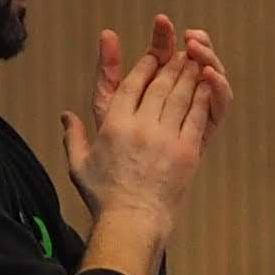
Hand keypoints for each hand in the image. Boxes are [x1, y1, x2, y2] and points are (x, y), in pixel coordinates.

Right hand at [65, 13, 226, 224]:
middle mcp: (141, 126)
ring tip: (196, 62)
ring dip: (189, 76)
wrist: (132, 221)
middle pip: (160, 86)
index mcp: (114, 125)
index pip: (131, 85)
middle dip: (171, 65)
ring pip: (181, 97)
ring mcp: (166, 137)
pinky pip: (197, 117)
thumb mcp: (79, 164)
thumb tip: (65, 115)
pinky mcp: (187, 151)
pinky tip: (208, 85)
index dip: (144, 67)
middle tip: (180, 52)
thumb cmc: (103, 196)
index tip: (153, 55)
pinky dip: (203, 98)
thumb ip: (72, 136)